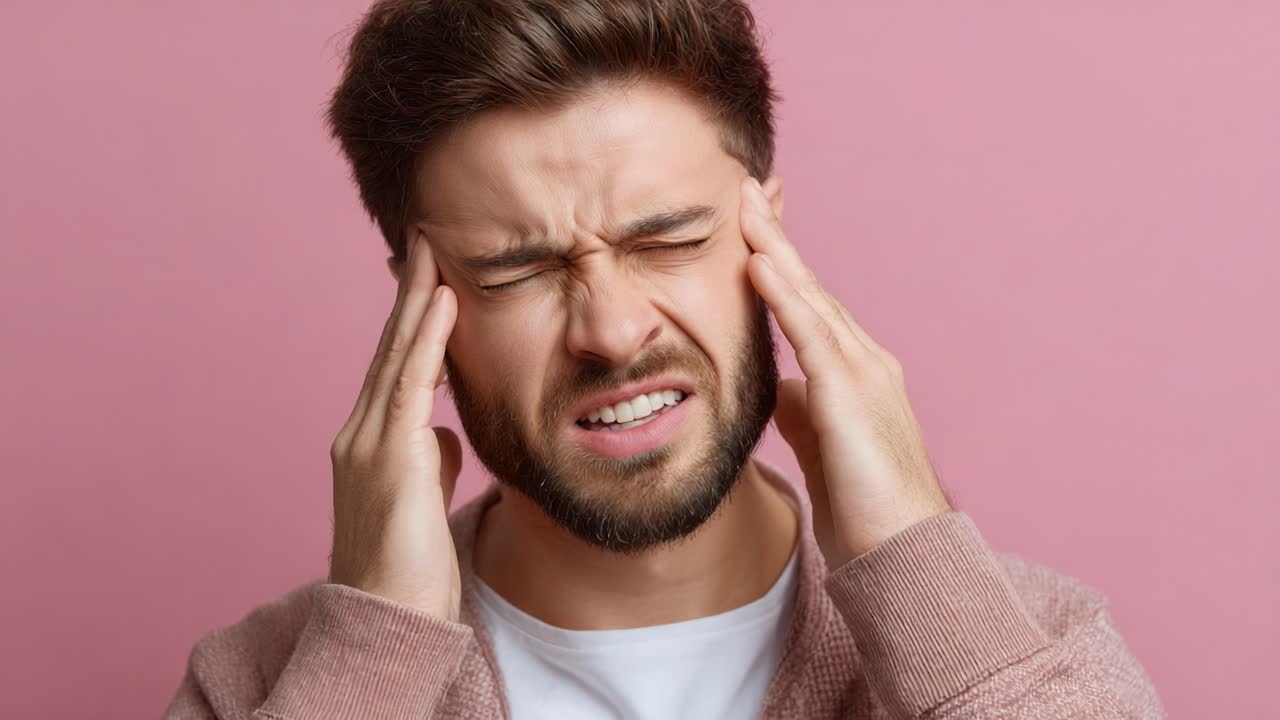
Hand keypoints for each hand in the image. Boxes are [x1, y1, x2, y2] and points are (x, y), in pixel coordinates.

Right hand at [327, 229, 462, 618]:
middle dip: (410, 290)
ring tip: (432, 248)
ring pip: (397, 355)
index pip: (397, 364)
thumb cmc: (412, 569)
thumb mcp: (426, 498)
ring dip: (417, 298)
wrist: (388, 622)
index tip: (431, 270)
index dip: (413, 316)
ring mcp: (368, 444)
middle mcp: (361, 433)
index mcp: (373, 441)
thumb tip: (447, 431)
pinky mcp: (387, 461)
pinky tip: (442, 302)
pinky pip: (410, 385)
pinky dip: (426, 340)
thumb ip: (432, 458)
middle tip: (424, 236)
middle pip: (391, 347)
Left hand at [740, 176, 951, 570]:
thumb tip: (777, 388)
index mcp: (851, 373)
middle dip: (775, 238)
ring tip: (744, 205)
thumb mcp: (822, 447)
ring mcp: (861, 372)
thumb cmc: (865, 507)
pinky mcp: (850, 393)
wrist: (903, 551)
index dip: (779, 265)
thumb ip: (802, 411)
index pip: (807, 306)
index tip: (752, 228)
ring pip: (809, 296)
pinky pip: (810, 332)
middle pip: (809, 286)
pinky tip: (758, 262)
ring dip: (773, 248)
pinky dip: (783, 293)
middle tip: (747, 190)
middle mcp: (862, 360)